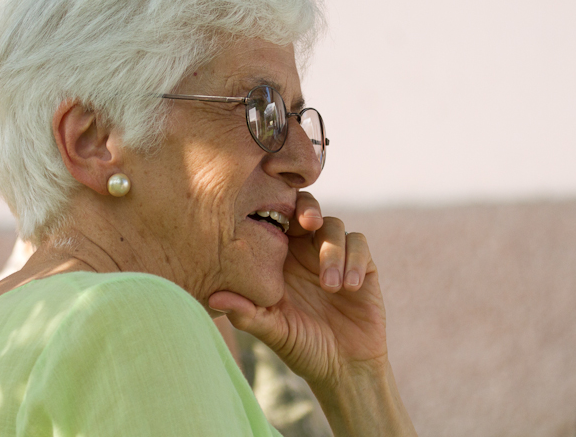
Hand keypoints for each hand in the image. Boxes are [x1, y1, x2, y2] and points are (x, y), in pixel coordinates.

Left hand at [208, 191, 387, 388]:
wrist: (344, 368)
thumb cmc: (302, 348)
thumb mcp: (273, 331)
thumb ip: (247, 314)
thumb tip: (213, 298)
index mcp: (280, 258)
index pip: (276, 218)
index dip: (275, 209)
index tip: (276, 220)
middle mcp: (306, 251)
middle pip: (307, 207)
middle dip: (308, 210)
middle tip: (309, 223)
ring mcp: (335, 255)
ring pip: (334, 226)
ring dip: (333, 251)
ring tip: (330, 286)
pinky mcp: (362, 264)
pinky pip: (359, 244)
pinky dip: (354, 260)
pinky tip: (349, 287)